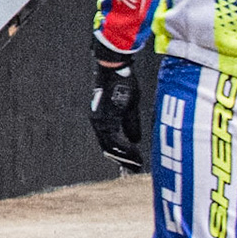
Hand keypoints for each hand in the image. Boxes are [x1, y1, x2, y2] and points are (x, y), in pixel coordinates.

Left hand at [89, 39, 144, 172]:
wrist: (114, 67)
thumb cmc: (123, 83)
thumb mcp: (131, 107)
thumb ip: (131, 124)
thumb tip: (135, 141)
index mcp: (105, 119)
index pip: (111, 144)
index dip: (123, 155)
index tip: (135, 164)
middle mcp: (99, 122)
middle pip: (108, 149)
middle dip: (123, 161)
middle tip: (135, 170)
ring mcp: (99, 120)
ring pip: (109, 147)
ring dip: (124, 158)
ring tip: (137, 165)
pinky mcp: (104, 118)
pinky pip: (112, 140)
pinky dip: (124, 150)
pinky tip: (135, 155)